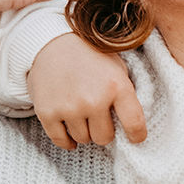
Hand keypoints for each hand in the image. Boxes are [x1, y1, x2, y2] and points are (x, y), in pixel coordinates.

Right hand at [27, 32, 147, 149]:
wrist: (53, 42)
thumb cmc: (90, 56)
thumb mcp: (117, 68)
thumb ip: (125, 95)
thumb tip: (131, 126)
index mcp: (116, 87)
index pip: (134, 125)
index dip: (136, 135)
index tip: (134, 137)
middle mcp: (93, 100)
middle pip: (104, 138)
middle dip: (103, 130)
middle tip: (98, 117)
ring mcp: (69, 107)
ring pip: (83, 139)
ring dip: (84, 131)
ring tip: (82, 115)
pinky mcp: (47, 112)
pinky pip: (61, 140)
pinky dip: (66, 140)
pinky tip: (70, 134)